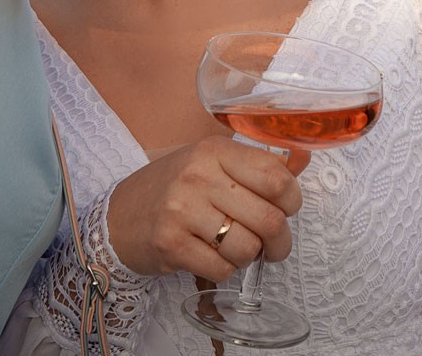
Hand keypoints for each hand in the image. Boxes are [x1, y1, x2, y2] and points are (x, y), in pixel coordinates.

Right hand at [105, 135, 313, 278]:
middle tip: (273, 246)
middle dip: (279, 241)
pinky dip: (224, 270)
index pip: (277, 177)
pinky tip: (210, 257)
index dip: (292, 201)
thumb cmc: (173, 189)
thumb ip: (258, 164)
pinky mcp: (170, 243)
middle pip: (269, 218)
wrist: (117, 216)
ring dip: (249, 257)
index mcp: (215, 151)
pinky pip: (221, 269)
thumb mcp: (213, 164)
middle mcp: (199, 175)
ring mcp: (182, 209)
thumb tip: (304, 158)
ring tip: (235, 249)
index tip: (286, 210)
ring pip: (247, 248)